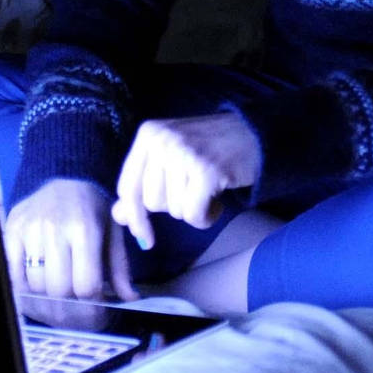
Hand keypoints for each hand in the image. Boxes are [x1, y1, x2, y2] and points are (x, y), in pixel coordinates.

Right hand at [5, 178, 137, 301]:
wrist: (64, 180)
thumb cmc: (93, 210)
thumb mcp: (113, 232)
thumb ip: (120, 267)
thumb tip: (129, 299)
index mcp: (84, 227)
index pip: (85, 284)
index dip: (93, 306)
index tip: (97, 313)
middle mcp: (54, 227)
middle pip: (58, 290)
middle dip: (71, 309)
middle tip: (78, 316)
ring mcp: (29, 230)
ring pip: (35, 288)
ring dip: (49, 304)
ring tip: (60, 307)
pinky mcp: (10, 232)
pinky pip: (15, 277)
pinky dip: (27, 294)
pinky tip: (40, 296)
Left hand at [111, 112, 260, 248]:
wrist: (254, 134)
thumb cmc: (209, 150)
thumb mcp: (170, 160)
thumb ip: (144, 185)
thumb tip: (118, 216)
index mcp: (148, 134)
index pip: (127, 186)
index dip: (134, 217)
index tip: (145, 237)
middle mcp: (161, 139)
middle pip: (151, 203)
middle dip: (174, 207)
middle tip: (194, 190)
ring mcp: (183, 152)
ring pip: (175, 210)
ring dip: (194, 211)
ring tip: (208, 191)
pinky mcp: (205, 169)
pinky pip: (194, 214)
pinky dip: (206, 217)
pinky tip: (217, 201)